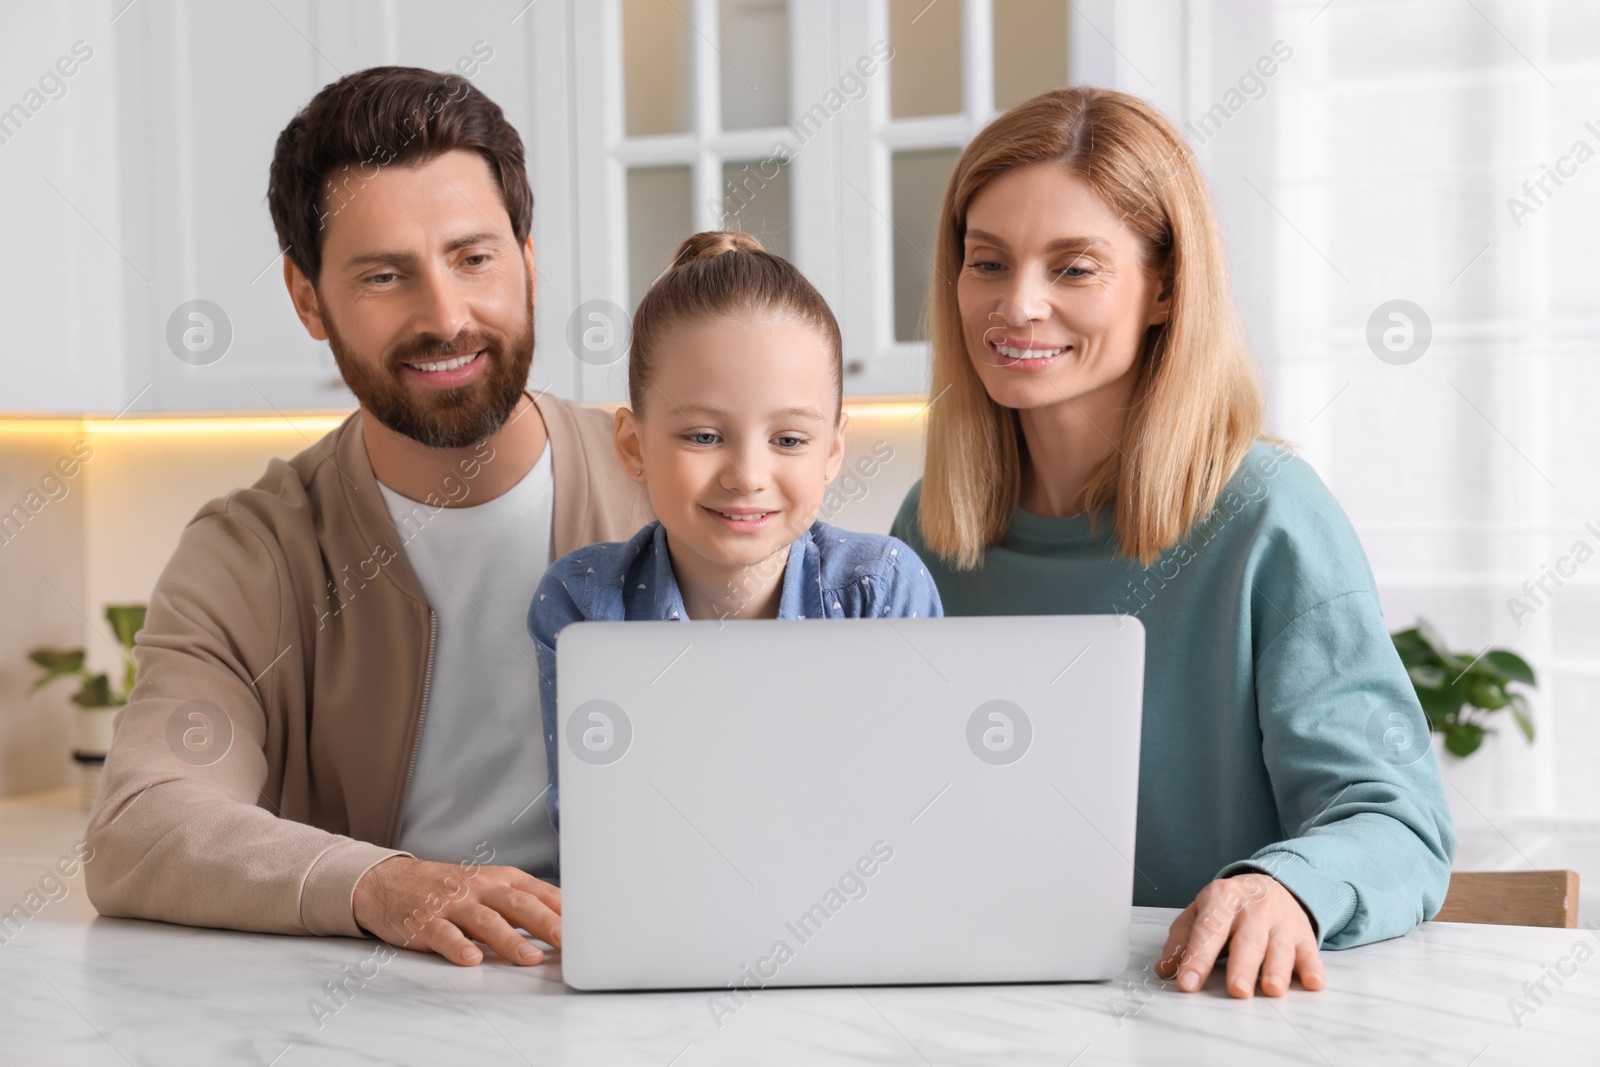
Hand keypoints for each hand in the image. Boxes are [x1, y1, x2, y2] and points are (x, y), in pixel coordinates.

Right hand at [352, 855, 560, 966]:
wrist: (391, 882)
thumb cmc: (452, 889)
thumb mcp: (491, 887)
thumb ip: (525, 904)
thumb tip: (567, 924)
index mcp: (501, 879)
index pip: (539, 892)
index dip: (563, 910)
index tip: (588, 927)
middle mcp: (480, 888)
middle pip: (517, 904)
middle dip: (544, 922)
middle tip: (566, 941)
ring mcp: (453, 904)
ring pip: (485, 920)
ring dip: (508, 939)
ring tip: (529, 957)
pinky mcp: (426, 921)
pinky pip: (444, 935)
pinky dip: (458, 946)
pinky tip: (471, 959)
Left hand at [1154, 872, 1324, 997]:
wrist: (1271, 882)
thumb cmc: (1228, 906)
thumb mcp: (1199, 913)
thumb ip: (1181, 941)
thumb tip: (1164, 969)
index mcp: (1221, 898)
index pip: (1208, 929)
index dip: (1197, 958)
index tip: (1187, 984)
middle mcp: (1254, 908)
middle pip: (1248, 940)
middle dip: (1243, 966)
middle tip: (1237, 990)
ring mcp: (1282, 921)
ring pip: (1280, 947)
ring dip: (1277, 970)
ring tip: (1272, 990)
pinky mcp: (1304, 935)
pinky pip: (1310, 953)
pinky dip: (1312, 969)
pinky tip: (1312, 983)